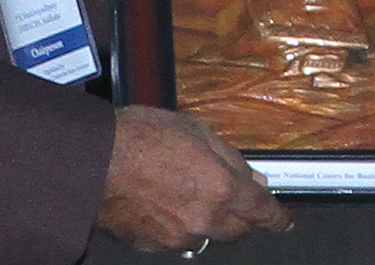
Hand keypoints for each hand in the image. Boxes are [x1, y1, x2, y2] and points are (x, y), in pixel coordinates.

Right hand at [97, 105, 291, 252]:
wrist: (92, 160)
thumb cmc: (138, 136)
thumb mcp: (194, 128)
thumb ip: (229, 157)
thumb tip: (251, 177)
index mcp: (220, 188)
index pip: (261, 211)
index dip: (276, 217)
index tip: (282, 220)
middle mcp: (203, 218)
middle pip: (236, 230)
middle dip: (236, 214)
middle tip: (222, 193)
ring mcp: (177, 236)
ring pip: (204, 234)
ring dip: (203, 218)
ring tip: (179, 189)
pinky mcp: (152, 245)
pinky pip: (174, 238)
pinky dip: (174, 224)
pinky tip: (158, 200)